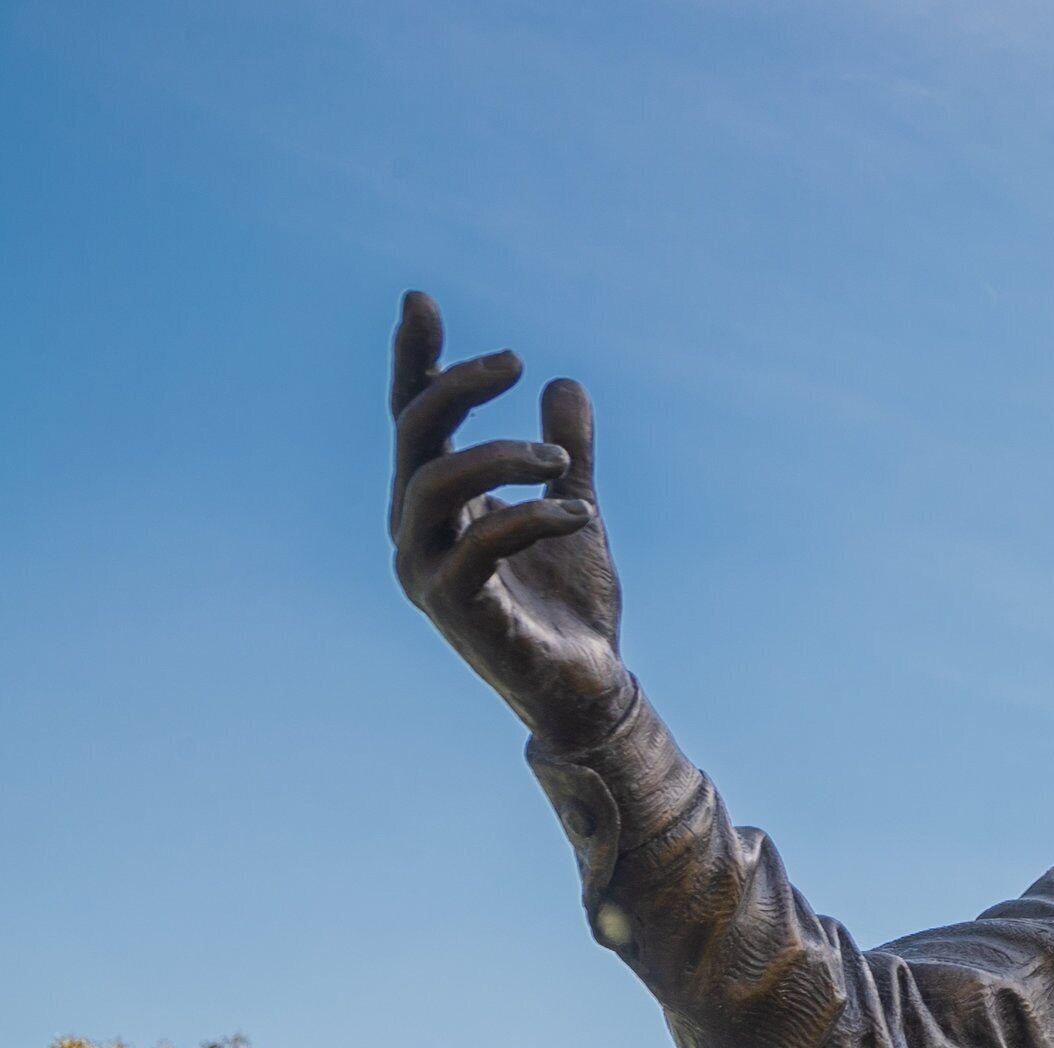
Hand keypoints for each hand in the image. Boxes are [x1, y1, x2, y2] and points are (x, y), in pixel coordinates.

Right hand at [389, 291, 629, 743]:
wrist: (584, 685)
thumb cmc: (566, 603)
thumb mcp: (572, 508)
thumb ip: (568, 454)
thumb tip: (565, 382)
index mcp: (439, 501)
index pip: (414, 419)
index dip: (416, 361)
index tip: (420, 301)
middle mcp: (417, 528)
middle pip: (414, 436)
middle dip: (458, 389)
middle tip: (515, 359)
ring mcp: (428, 568)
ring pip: (435, 484)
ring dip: (501, 456)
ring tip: (560, 460)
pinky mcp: (455, 607)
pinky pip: (478, 545)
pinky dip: (529, 517)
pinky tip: (578, 512)